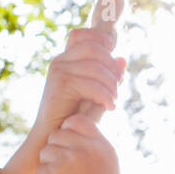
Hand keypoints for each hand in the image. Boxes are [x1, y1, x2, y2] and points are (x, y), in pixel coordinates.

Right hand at [28, 27, 125, 154]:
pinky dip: (105, 96)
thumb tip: (123, 58)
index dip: (102, 39)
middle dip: (112, 67)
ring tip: (114, 101)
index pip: (83, 34)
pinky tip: (109, 107)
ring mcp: (59, 70)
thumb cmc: (74, 118)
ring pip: (95, 66)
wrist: (51, 138)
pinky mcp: (60, 84)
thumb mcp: (95, 95)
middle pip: (94, 47)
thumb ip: (108, 77)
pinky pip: (91, 83)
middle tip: (118, 87)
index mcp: (67, 60)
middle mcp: (61, 61)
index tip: (115, 57)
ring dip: (111, 85)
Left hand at [35, 113, 120, 173]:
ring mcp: (71, 158)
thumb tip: (74, 132)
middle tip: (62, 170)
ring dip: (48, 165)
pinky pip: (40, 168)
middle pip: (58, 133)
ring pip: (46, 150)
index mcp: (104, 147)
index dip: (68, 130)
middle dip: (55, 149)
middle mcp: (89, 148)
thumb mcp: (107, 171)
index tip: (68, 147)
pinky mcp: (55, 171)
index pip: (79, 121)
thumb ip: (94, 150)